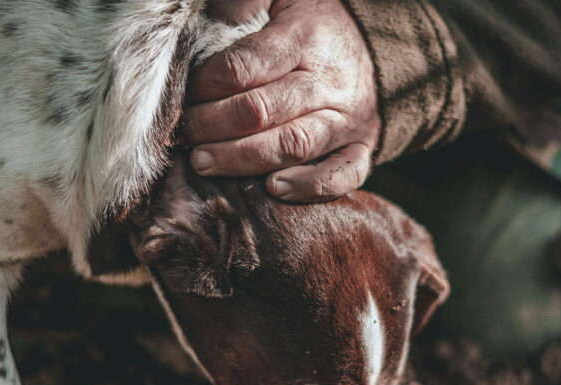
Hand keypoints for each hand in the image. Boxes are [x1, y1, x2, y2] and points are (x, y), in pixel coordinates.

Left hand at [185, 0, 379, 201]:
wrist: (375, 48)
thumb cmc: (312, 27)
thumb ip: (243, 2)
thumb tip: (210, 15)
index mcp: (304, 39)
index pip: (246, 66)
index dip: (207, 85)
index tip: (186, 94)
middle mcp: (327, 82)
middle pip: (262, 111)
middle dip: (213, 126)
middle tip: (185, 134)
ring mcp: (347, 120)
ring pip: (292, 147)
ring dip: (242, 160)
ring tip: (204, 163)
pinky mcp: (361, 148)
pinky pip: (341, 175)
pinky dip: (308, 187)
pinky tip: (272, 189)